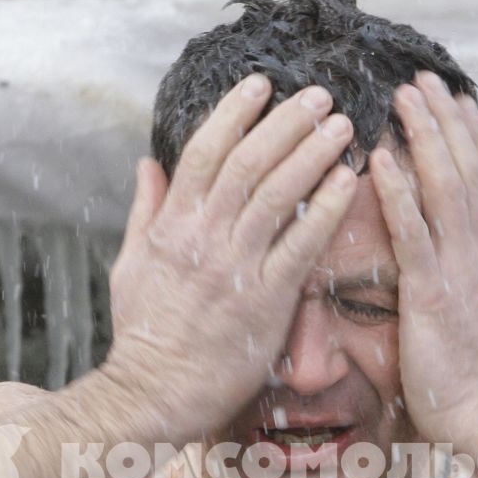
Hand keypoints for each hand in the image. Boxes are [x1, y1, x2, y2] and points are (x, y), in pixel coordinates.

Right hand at [101, 75, 358, 438]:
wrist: (155, 393)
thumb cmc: (144, 334)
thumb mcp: (130, 264)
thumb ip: (145, 210)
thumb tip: (148, 164)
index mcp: (172, 226)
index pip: (205, 153)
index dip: (234, 114)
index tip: (261, 84)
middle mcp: (204, 238)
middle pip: (248, 163)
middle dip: (286, 123)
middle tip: (320, 95)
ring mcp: (236, 267)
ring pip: (278, 195)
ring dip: (312, 154)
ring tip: (342, 126)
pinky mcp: (266, 300)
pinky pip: (301, 245)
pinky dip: (325, 210)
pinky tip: (348, 182)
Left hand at [370, 72, 477, 444]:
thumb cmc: (470, 378)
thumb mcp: (472, 314)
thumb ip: (462, 276)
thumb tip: (451, 252)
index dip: (469, 136)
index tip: (455, 96)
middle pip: (467, 170)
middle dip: (445, 120)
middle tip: (423, 78)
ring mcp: (459, 271)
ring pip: (444, 188)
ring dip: (423, 138)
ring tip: (402, 97)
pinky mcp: (433, 294)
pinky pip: (414, 234)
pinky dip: (398, 193)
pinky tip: (381, 159)